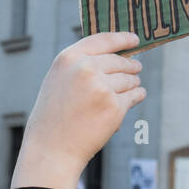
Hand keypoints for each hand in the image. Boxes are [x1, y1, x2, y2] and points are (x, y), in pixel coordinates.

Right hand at [11, 31, 144, 188]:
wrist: (51, 149)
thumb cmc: (54, 116)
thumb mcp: (59, 80)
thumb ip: (82, 64)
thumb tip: (118, 55)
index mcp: (68, 58)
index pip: (102, 40)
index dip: (122, 38)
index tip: (135, 39)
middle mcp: (85, 69)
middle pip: (119, 60)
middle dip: (130, 65)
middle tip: (136, 68)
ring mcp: (101, 87)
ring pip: (129, 78)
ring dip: (133, 82)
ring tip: (131, 86)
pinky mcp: (114, 107)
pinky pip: (134, 95)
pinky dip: (137, 96)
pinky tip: (136, 97)